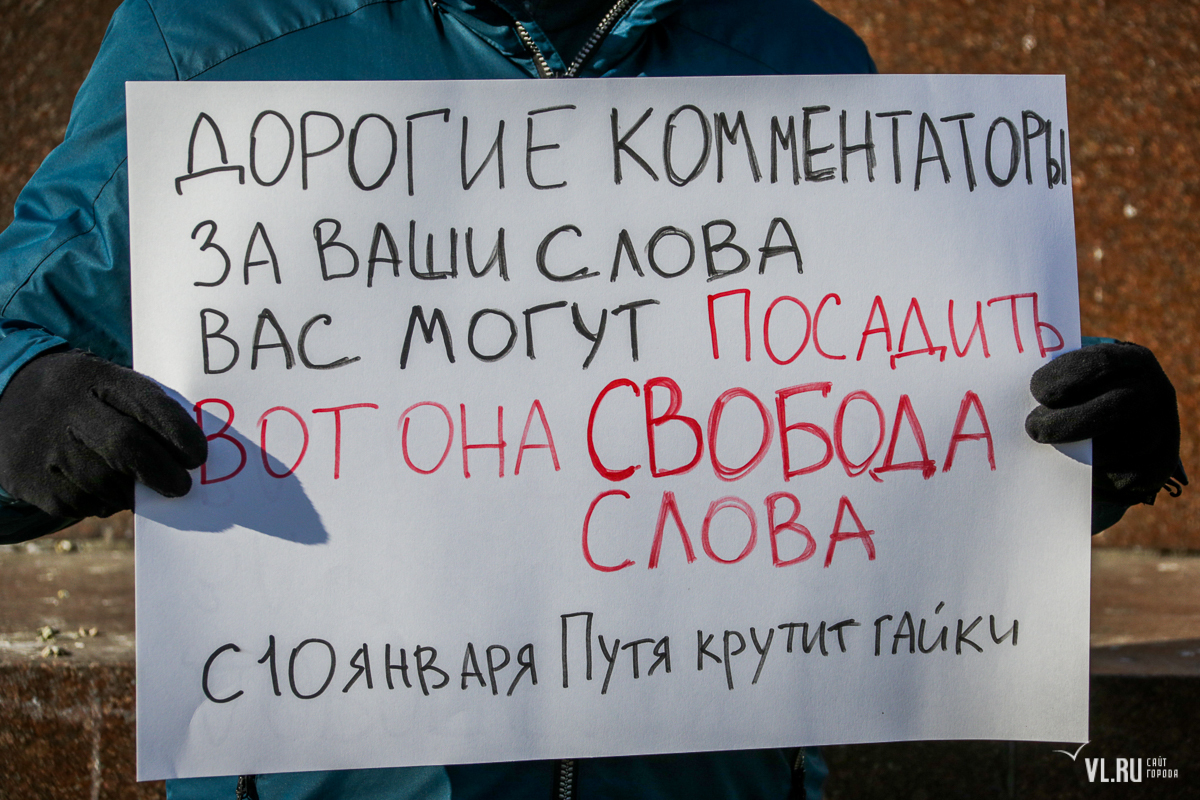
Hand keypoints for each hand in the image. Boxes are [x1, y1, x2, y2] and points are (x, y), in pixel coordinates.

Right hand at [0, 350, 206, 518]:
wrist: (6, 400)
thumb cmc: (83, 398)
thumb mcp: (108, 384)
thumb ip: (147, 410)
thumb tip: (190, 457)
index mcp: (95, 377)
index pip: (146, 403)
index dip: (179, 432)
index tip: (199, 456)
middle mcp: (67, 408)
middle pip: (125, 446)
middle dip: (161, 472)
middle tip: (181, 486)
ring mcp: (43, 445)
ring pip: (104, 483)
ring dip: (130, 492)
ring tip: (133, 483)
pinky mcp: (27, 479)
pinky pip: (79, 504)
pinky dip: (99, 503)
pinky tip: (96, 487)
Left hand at [1025, 341, 1184, 506]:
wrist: (1122, 426)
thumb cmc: (1084, 393)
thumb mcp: (1077, 378)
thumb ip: (1056, 380)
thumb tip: (1006, 384)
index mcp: (1133, 361)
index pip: (1102, 363)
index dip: (1066, 377)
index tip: (1035, 391)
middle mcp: (1156, 392)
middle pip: (1116, 406)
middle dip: (1068, 421)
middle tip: (1032, 428)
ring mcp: (1162, 431)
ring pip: (1122, 446)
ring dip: (1078, 450)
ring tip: (1048, 448)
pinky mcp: (1158, 467)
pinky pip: (1124, 476)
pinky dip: (1092, 476)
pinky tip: (1070, 468)